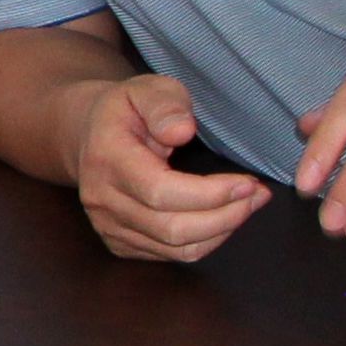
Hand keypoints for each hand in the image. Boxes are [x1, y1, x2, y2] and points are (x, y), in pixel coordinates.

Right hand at [67, 72, 271, 263]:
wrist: (87, 135)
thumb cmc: (126, 110)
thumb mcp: (146, 89)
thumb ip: (165, 105)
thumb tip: (182, 131)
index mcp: (107, 158)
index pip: (160, 191)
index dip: (210, 194)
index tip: (247, 183)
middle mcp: (102, 200)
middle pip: (171, 228)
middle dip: (225, 216)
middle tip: (257, 196)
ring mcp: (108, 227)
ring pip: (176, 249)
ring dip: (221, 231)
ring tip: (247, 206)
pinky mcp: (119, 243)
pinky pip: (171, 255)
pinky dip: (205, 241)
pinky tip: (222, 218)